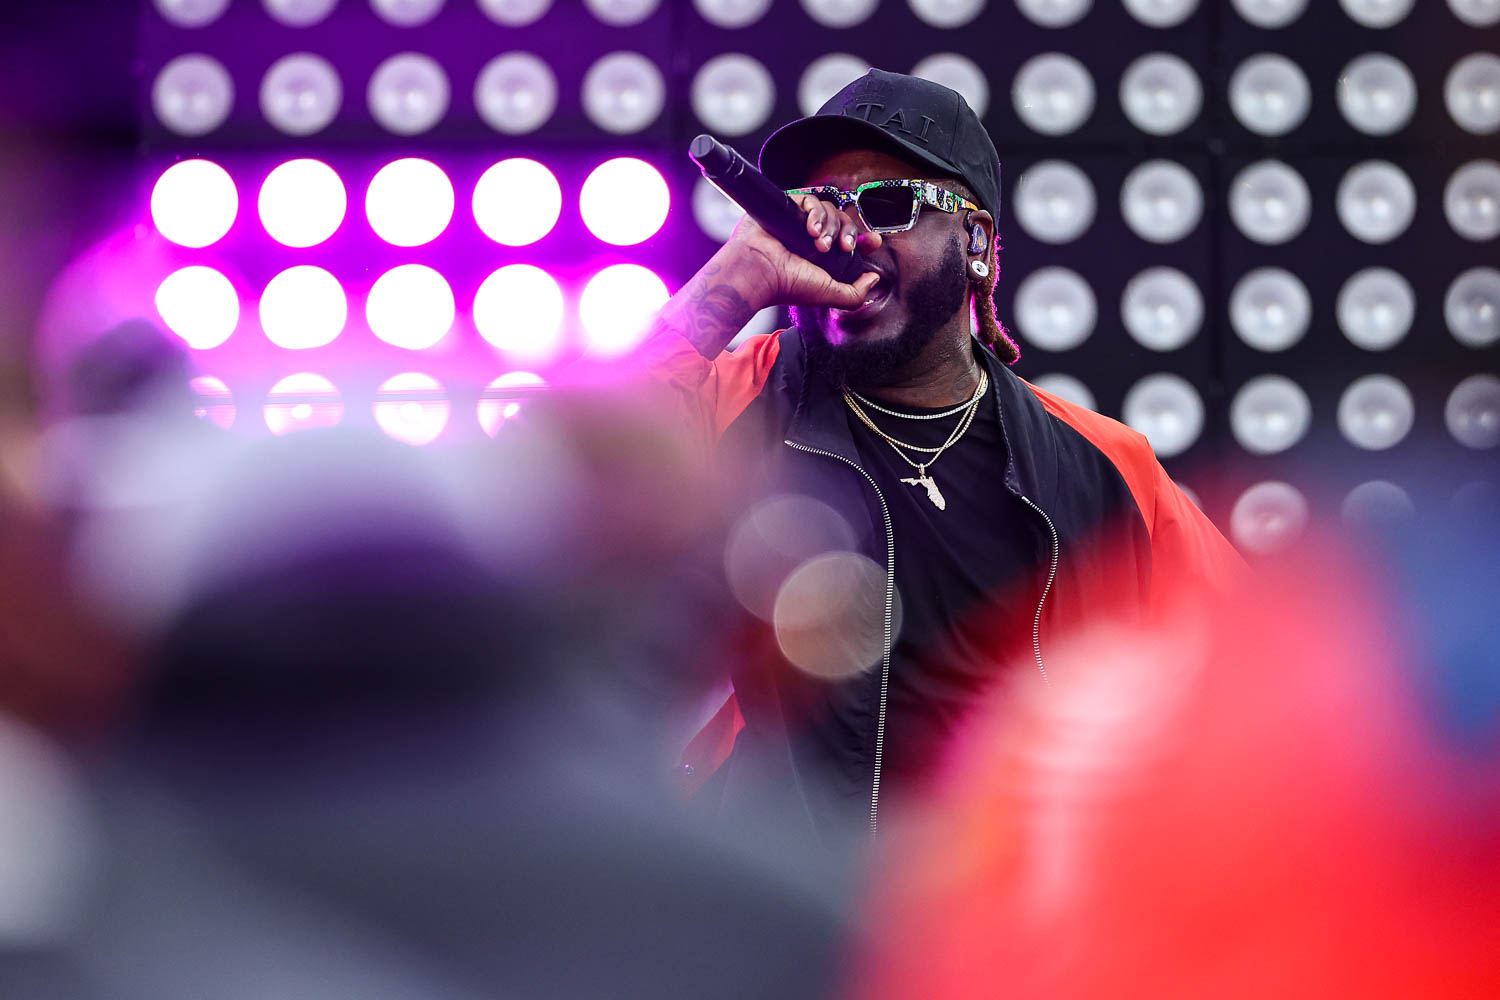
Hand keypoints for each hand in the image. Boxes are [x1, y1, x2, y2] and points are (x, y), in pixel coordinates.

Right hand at [719, 195, 881, 312]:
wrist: (760, 271)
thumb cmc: (788, 285)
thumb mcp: (831, 295)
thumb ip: (856, 293)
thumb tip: (874, 278)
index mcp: (823, 257)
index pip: (850, 241)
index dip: (864, 239)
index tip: (873, 241)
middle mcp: (812, 239)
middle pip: (843, 222)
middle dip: (848, 234)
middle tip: (842, 247)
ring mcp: (800, 222)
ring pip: (829, 210)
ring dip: (830, 226)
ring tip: (819, 243)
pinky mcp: (788, 207)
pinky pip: (811, 200)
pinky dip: (815, 213)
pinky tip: (810, 229)